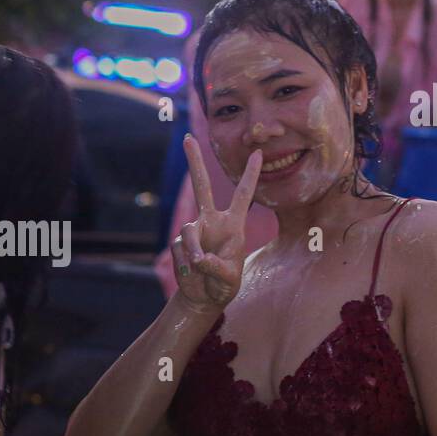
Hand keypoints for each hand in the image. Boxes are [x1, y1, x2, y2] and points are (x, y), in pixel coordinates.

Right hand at [171, 136, 260, 313]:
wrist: (203, 298)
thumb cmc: (224, 286)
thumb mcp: (229, 279)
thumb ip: (217, 268)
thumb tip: (198, 258)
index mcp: (234, 225)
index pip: (243, 195)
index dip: (250, 175)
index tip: (257, 153)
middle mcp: (212, 222)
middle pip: (203, 187)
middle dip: (194, 163)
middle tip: (188, 137)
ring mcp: (195, 232)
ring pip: (188, 232)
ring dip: (193, 251)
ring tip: (198, 268)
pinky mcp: (180, 244)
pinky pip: (179, 249)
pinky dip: (184, 265)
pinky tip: (191, 275)